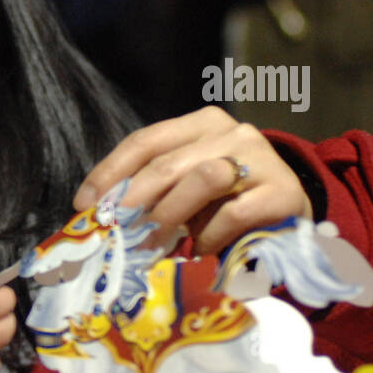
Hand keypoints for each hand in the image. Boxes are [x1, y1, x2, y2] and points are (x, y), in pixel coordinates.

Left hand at [74, 106, 312, 255]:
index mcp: (202, 124)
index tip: (84, 205)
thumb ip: (148, 190)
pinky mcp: (283, 193)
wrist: (289, 220)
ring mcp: (263, 159)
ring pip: (204, 178)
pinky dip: (210, 234)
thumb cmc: (225, 205)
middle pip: (169, 162)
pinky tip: (200, 248)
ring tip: (154, 242)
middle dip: (134, 199)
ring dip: (170, 214)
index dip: (109, 173)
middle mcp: (234, 133)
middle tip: (115, 230)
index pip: (146, 141)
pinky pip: (234, 212)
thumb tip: (92, 213)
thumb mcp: (183, 190)